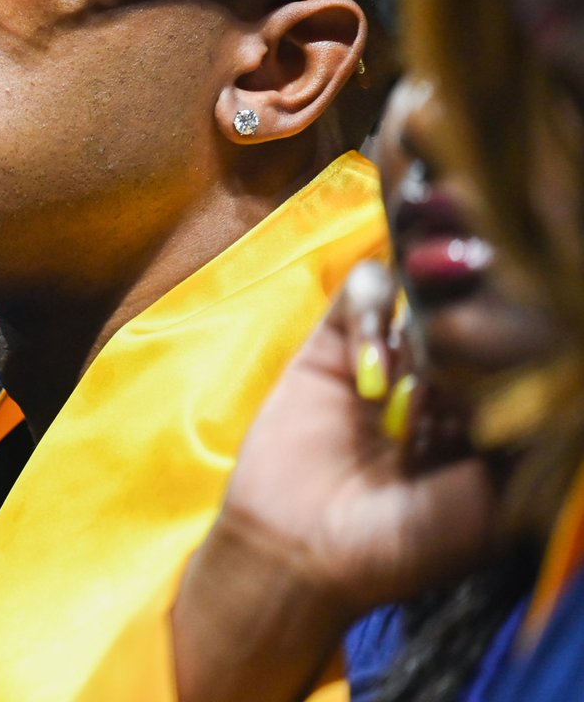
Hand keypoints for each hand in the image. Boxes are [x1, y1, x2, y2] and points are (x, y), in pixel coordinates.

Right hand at [221, 261, 496, 610]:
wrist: (299, 553)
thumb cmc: (398, 548)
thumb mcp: (488, 510)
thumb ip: (523, 444)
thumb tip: (543, 387)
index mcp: (485, 419)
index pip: (516, 355)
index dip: (509, 360)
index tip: (484, 406)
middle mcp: (440, 382)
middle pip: (471, 318)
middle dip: (464, 348)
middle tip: (435, 409)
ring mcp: (388, 357)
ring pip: (422, 294)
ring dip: (422, 333)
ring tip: (401, 395)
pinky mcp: (333, 341)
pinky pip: (363, 288)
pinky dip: (372, 312)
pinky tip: (365, 372)